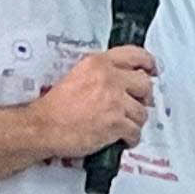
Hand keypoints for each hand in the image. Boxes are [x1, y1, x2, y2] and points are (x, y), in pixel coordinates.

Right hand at [33, 45, 156, 163]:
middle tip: (137, 104)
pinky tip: (121, 138)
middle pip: (145, 85)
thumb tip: (125, 80)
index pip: (134, 55)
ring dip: (134, 121)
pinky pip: (136, 132)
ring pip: (142, 112)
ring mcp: (114, 101)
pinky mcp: (116, 123)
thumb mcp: (76, 75)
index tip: (152, 69)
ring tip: (121, 124)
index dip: (148, 63)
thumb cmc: (55, 106)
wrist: (43, 126)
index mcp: (98, 64)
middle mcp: (109, 79)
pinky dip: (130, 138)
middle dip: (143, 97)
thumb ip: (101, 74)